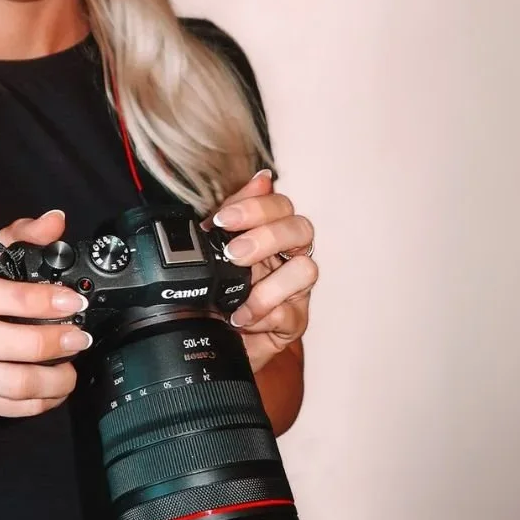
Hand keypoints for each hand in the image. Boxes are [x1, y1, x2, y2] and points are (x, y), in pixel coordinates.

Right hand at [0, 209, 90, 419]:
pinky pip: (4, 407)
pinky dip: (39, 402)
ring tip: (72, 369)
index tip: (70, 301)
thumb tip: (55, 221)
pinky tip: (58, 388)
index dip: (28, 300)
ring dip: (45, 379)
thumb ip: (22, 237)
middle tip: (76, 338)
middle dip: (38, 343)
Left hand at [205, 170, 317, 373]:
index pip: (279, 205)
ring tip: (240, 297)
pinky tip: (242, 318)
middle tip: (234, 254)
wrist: (212, 340)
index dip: (255, 206)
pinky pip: (292, 313)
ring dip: (271, 283)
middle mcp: (288, 256)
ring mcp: (295, 290)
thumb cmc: (218, 292)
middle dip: (267, 237)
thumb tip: (263, 178)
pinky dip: (264, 315)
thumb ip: (236, 214)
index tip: (223, 219)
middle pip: (301, 229)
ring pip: (308, 269)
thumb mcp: (216, 250)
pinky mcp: (295, 322)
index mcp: (269, 233)